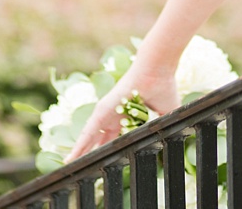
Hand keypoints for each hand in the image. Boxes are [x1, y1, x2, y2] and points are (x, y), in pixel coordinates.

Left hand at [64, 61, 180, 162]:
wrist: (159, 72)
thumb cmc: (164, 88)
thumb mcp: (164, 115)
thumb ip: (162, 128)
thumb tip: (171, 141)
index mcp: (127, 118)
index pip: (115, 140)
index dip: (109, 152)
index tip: (104, 165)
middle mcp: (114, 116)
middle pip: (99, 142)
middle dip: (91, 155)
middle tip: (83, 170)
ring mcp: (106, 113)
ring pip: (90, 138)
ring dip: (81, 152)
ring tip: (71, 166)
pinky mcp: (102, 110)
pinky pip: (89, 131)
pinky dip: (81, 145)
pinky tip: (73, 157)